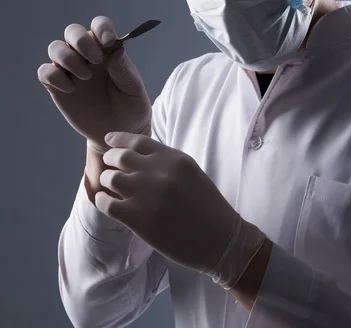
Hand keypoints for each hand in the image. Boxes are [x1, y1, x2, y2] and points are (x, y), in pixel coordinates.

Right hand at [37, 16, 151, 153]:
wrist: (119, 132)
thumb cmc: (131, 106)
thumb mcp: (133, 89)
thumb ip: (123, 68)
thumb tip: (115, 48)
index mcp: (107, 50)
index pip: (99, 26)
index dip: (101, 28)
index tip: (108, 41)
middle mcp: (86, 55)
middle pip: (72, 31)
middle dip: (81, 41)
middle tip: (96, 60)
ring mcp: (70, 70)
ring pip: (55, 48)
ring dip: (68, 58)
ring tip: (86, 77)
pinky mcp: (57, 87)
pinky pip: (45, 72)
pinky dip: (54, 77)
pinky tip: (71, 89)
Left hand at [95, 132, 266, 288]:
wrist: (220, 240)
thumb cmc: (208, 206)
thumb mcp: (191, 172)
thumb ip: (166, 162)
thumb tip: (138, 156)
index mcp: (174, 158)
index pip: (137, 140)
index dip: (118, 139)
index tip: (108, 140)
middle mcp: (159, 172)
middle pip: (120, 156)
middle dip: (110, 159)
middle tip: (108, 165)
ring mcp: (147, 195)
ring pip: (110, 178)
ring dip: (106, 180)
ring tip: (108, 186)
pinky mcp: (138, 219)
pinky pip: (107, 203)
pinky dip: (102, 200)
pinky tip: (105, 201)